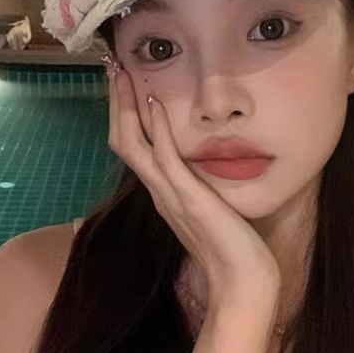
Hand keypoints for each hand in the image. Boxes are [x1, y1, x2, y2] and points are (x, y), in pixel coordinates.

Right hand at [105, 59, 280, 310]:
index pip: (133, 147)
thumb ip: (193, 191)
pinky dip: (157, 128)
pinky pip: (165, 158)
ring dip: (126, 108)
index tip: (123, 86)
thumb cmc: (229, 249)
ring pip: (134, 145)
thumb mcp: (206, 211)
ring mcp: (170, 194)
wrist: (241, 283)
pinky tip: (154, 103)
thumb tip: (190, 172)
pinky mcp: (188, 198)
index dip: (123, 116)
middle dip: (116, 104)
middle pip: (124, 141)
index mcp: (162, 192)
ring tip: (121, 76)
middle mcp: (159, 190)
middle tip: (112, 70)